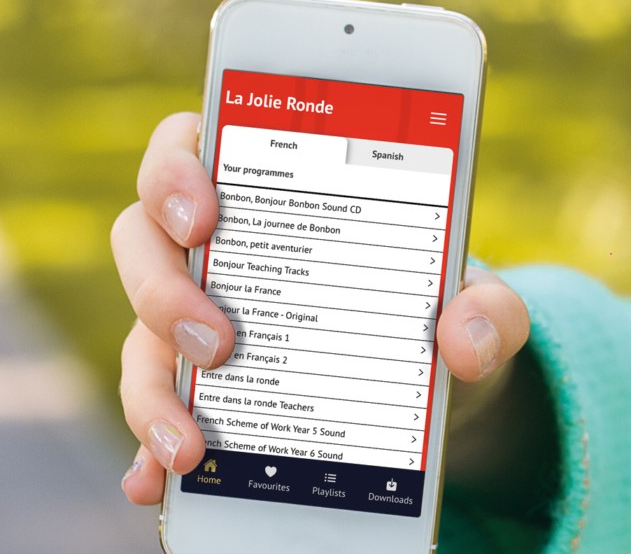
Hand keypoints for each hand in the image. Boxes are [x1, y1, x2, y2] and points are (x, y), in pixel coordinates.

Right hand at [113, 112, 532, 504]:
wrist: (442, 392)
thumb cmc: (444, 315)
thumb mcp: (481, 306)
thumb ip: (490, 309)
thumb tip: (463, 342)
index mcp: (277, 196)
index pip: (191, 147)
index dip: (173, 169)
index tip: (203, 215)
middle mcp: (222, 251)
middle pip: (142, 238)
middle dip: (162, 288)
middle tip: (220, 340)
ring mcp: (199, 319)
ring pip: (139, 335)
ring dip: (151, 390)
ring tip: (192, 445)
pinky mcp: (198, 390)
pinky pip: (154, 417)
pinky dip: (146, 451)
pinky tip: (159, 482)